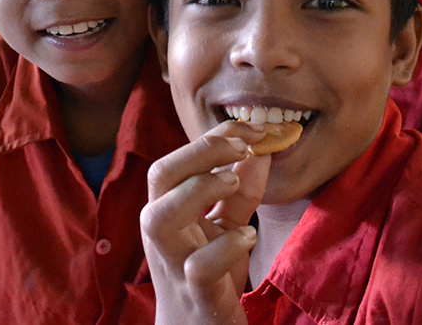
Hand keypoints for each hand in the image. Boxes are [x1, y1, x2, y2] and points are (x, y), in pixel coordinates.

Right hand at [140, 120, 270, 324]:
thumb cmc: (209, 275)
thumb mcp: (227, 226)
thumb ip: (241, 192)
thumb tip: (261, 149)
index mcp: (166, 209)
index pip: (176, 160)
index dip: (214, 137)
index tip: (255, 128)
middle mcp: (160, 232)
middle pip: (160, 175)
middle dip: (201, 151)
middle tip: (243, 145)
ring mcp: (173, 263)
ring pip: (163, 216)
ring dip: (200, 189)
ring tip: (233, 183)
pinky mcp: (194, 294)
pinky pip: (199, 266)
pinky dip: (226, 246)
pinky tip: (248, 237)